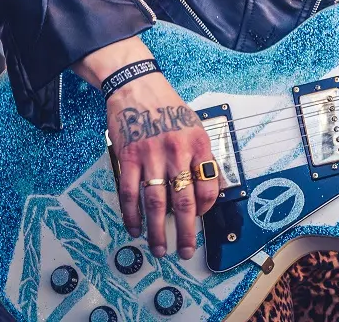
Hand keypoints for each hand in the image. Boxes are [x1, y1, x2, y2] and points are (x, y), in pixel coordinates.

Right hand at [75, 40, 219, 259]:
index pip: (209, 186)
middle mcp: (177, 152)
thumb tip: (209, 187)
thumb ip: (201, 155)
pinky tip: (135, 227)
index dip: (206, 208)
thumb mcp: (194, 125)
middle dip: (185, 232)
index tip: (200, 220)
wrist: (137, 85)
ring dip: (157, 231)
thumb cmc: (167, 106)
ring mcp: (151, 156)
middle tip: (185, 251)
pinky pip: (130, 194)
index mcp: (198, 144)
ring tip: (159, 248)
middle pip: (184, 202)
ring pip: (156, 203)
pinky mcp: (129, 157)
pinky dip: (132, 215)